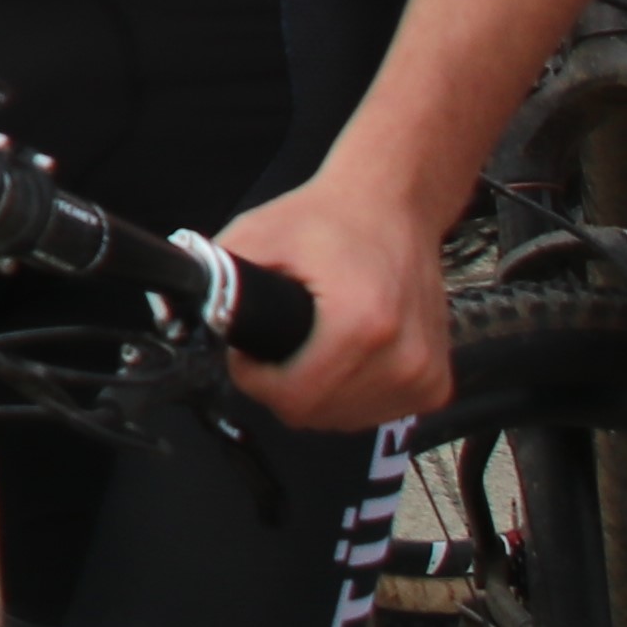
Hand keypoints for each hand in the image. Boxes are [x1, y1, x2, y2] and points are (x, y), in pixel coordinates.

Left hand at [215, 159, 455, 431]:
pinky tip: (337, 360)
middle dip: (279, 387)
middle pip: (316, 414)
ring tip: (305, 348)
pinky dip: (347, 396)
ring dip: (314, 395)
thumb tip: (188, 320)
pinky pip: (374, 413)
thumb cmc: (328, 220)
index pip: (295, 398)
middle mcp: (403, 358)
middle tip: (271, 347)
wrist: (395, 207)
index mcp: (363, 325)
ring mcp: (425, 375)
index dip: (254, 380)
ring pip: (344, 419)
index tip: (245, 353)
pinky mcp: (437, 384)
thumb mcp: (257, 236)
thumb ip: (219, 282)